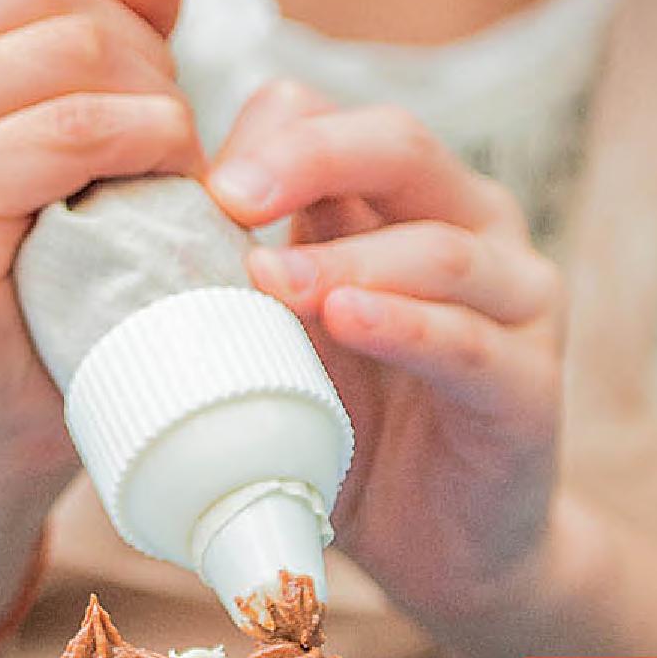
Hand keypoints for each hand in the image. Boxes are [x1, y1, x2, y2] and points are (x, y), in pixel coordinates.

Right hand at [0, 0, 200, 501]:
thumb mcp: (80, 105)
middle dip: (141, 50)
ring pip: (77, 49)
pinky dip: (147, 160)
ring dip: (159, 113)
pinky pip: (77, 130)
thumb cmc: (46, 250)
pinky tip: (149, 207)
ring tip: (154, 180)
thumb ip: (114, 12)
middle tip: (150, 138)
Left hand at [207, 83, 562, 628]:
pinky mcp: (530, 385)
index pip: (324, 113)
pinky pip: (470, 342)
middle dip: (308, 156)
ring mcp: (514, 298)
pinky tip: (348, 320)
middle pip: (396, 142)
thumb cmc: (341, 415)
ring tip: (268, 277)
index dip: (258, 135)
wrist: (435, 544)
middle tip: (230, 195)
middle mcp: (468, 221)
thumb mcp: (275, 329)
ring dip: (345, 258)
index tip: (192, 185)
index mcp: (394, 191)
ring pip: (439, 246)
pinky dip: (406, 325)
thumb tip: (126, 232)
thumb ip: (232, 271)